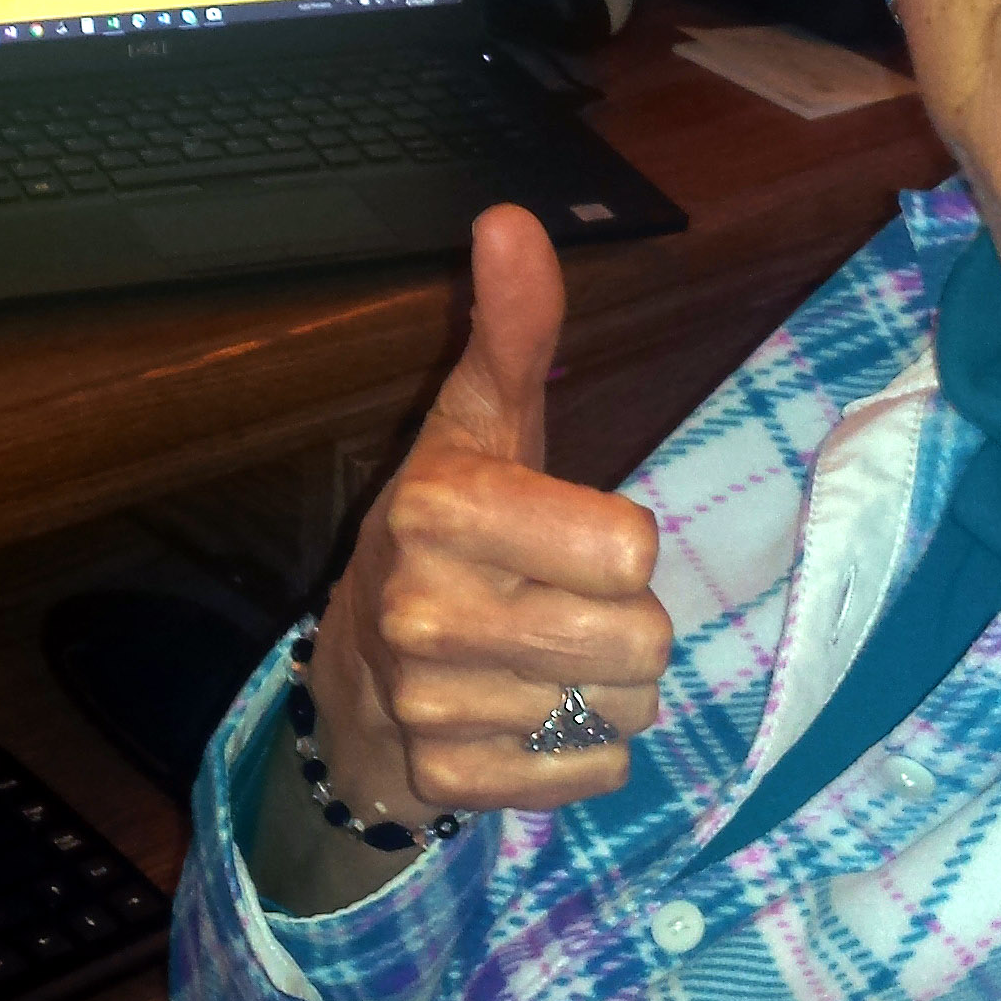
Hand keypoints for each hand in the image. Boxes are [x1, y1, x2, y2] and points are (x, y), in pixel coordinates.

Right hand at [310, 206, 671, 822]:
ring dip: (603, 690)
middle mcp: (426, 607)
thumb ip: (514, 329)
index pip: (630, 549)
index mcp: (442, 507)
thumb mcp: (481, 425)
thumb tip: (510, 218)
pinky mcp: (452, 782)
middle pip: (642, 641)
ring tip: (542, 660)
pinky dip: (577, 752)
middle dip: (627, 629)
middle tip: (565, 607)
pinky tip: (523, 717)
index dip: (619, 545)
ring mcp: (434, 704)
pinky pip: (593, 775)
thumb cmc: (450, 532)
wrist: (358, 677)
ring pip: (623, 711)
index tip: (569, 537)